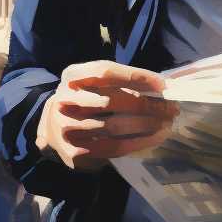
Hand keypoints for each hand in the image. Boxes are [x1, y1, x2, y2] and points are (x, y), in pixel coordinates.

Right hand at [36, 60, 178, 171]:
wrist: (51, 125)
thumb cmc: (82, 97)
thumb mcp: (91, 81)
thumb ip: (118, 80)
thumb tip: (158, 85)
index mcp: (72, 76)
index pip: (105, 71)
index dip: (136, 76)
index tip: (162, 84)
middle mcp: (66, 99)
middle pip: (112, 99)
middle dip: (146, 103)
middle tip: (170, 107)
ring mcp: (68, 126)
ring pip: (114, 125)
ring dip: (145, 124)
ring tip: (165, 122)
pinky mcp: (74, 150)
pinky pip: (112, 147)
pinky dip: (136, 143)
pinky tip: (153, 138)